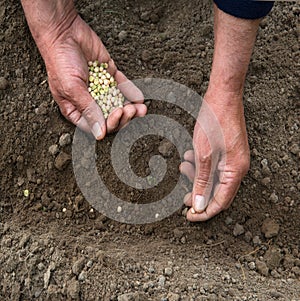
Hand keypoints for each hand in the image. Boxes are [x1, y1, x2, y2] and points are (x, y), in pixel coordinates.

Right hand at [42, 15, 146, 138]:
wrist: (64, 31)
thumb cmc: (61, 61)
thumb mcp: (72, 89)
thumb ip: (88, 110)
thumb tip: (100, 134)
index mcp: (76, 109)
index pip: (96, 125)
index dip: (110, 124)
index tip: (117, 113)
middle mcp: (89, 101)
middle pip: (110, 117)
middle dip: (123, 116)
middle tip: (131, 110)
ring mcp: (101, 88)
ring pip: (118, 103)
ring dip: (131, 108)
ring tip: (142, 109)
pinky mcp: (109, 75)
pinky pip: (123, 87)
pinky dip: (131, 92)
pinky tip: (140, 98)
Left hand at [180, 91, 249, 220]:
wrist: (222, 96)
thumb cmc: (215, 122)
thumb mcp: (203, 155)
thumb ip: (202, 181)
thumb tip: (200, 205)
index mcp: (235, 171)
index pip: (221, 202)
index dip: (204, 212)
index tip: (189, 216)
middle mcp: (237, 168)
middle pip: (217, 192)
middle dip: (198, 194)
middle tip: (183, 197)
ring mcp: (232, 159)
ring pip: (212, 178)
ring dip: (196, 176)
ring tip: (184, 165)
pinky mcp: (225, 151)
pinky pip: (212, 166)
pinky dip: (199, 165)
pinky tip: (190, 155)